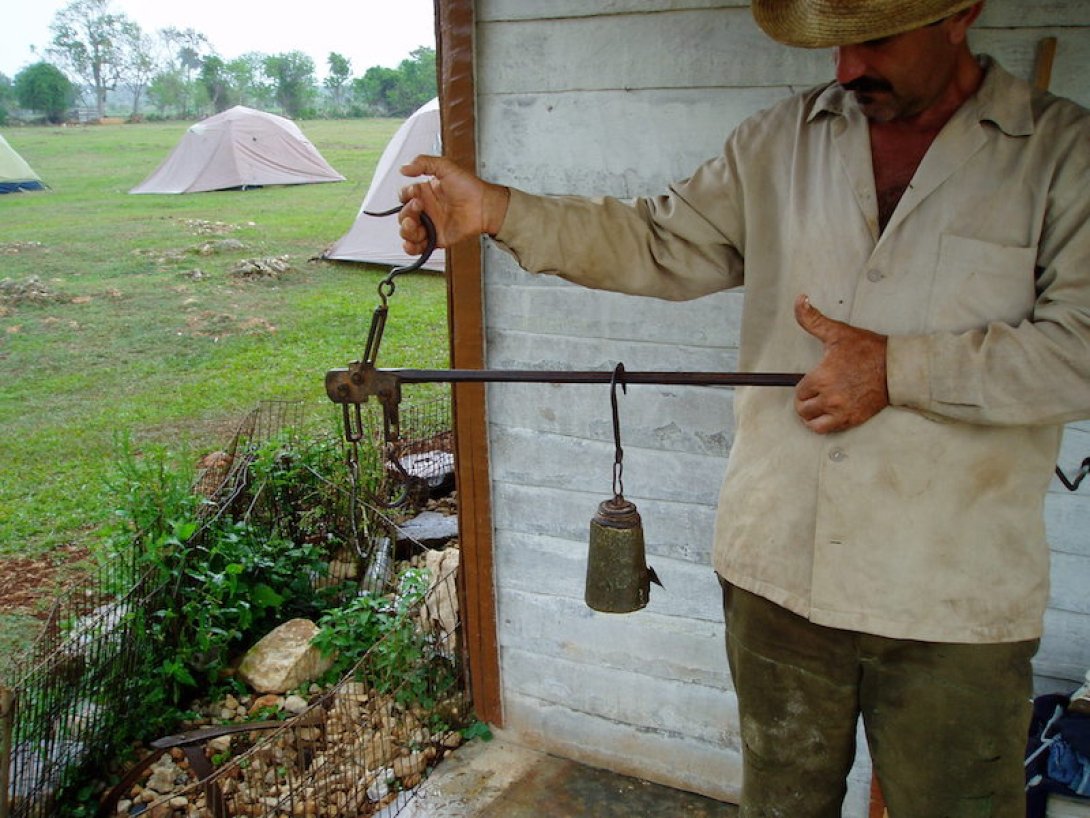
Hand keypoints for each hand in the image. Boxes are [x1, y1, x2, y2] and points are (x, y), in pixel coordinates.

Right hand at [398, 155, 509, 253]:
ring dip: (406, 230)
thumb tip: (403, 168)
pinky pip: (418, 247)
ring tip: (413, 225)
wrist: (484, 206)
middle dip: (406, 212)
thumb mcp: (445, 166)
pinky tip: (411, 243)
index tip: (415, 192)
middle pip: (403, 215)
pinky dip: (410, 247)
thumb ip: (423, 163)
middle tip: (419, 207)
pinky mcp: (436, 239)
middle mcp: (426, 209)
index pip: (404, 196)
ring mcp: (430, 225)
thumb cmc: (470, 187)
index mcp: (425, 192)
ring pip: (407, 231)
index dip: (406, 195)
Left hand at [794, 295, 888, 433]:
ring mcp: (841, 410)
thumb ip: (813, 319)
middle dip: (805, 401)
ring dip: (811, 415)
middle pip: (803, 408)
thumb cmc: (869, 350)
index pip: (799, 391)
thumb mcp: (838, 332)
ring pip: (812, 421)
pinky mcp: (852, 419)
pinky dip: (822, 424)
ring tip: (817, 406)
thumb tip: (800, 300)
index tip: (811, 381)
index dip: (803, 386)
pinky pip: (827, 429)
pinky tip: (826, 415)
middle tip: (813, 394)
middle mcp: (829, 397)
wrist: (897, 368)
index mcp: (822, 377)